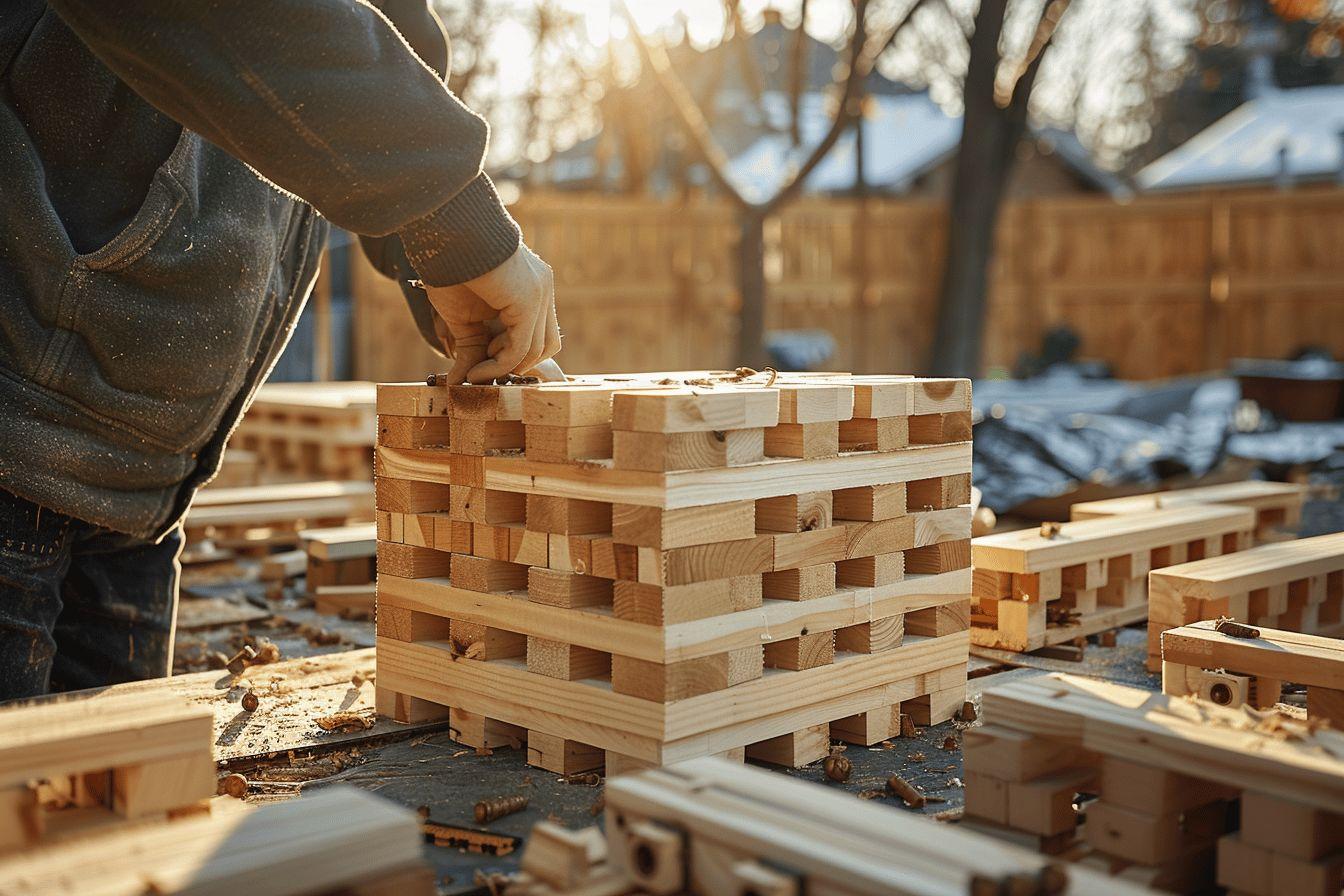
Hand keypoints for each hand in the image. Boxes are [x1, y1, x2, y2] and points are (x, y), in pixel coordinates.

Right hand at [424, 242, 560, 383]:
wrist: (444, 232)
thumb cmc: (448, 267)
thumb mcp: (463, 318)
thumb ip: (472, 348)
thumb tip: (459, 382)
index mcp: (532, 288)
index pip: (539, 334)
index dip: (514, 356)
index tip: (482, 364)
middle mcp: (542, 289)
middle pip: (546, 345)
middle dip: (514, 365)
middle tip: (483, 371)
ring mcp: (540, 293)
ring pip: (536, 351)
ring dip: (503, 370)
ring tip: (475, 372)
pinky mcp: (529, 299)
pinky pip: (521, 348)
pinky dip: (498, 366)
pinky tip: (476, 371)